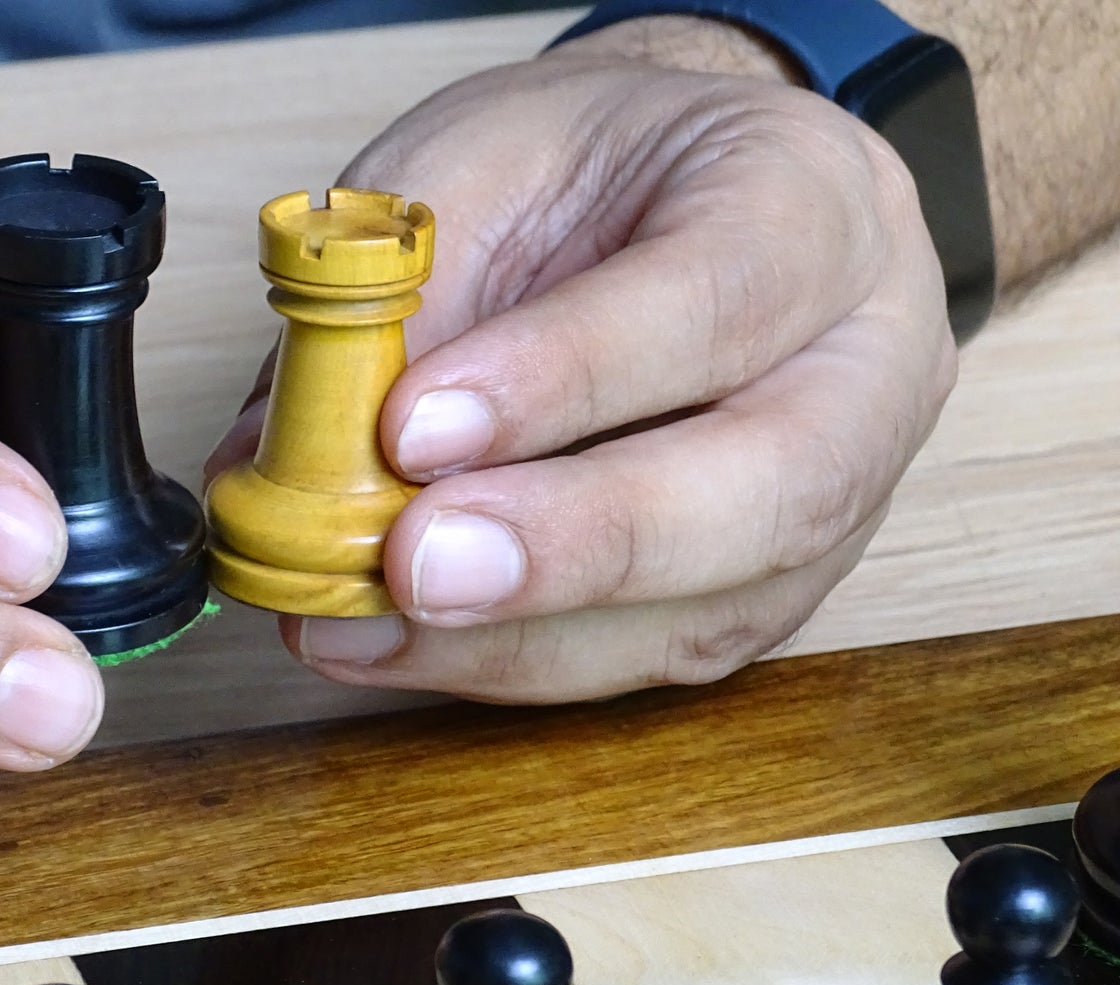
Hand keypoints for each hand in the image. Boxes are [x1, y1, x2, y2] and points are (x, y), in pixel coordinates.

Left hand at [209, 25, 953, 702]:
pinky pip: (642, 660)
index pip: (720, 298)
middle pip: (767, 491)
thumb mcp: (482, 162)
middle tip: (411, 564)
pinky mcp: (756, 596)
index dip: (566, 375)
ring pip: (707, 610)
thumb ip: (402, 296)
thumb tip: (282, 457)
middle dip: (572, 544)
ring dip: (516, 636)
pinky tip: (393, 642)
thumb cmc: (587, 172)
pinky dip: (504, 662)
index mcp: (816, 204)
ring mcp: (830, 502)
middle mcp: (863, 369)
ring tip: (359, 621)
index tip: (414, 425)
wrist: (665, 201)